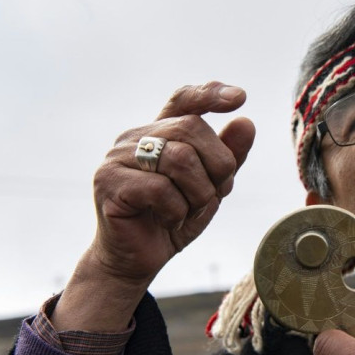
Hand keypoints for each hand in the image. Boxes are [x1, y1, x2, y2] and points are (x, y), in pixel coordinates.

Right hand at [52, 82, 254, 330]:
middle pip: (192, 129)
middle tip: (214, 195)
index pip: (185, 99)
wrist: (138, 260)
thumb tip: (247, 122)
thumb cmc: (173, 219)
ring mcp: (117, 157)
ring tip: (189, 210)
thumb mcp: (211, 187)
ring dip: (199, 193)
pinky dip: (177, 210)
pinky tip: (168, 220)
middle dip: (218, 165)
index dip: (211, 94)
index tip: (241, 98)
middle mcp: (135, 137)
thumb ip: (228, 157)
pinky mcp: (108, 182)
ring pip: (180, 158)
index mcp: (159, 132)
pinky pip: (160, 188)